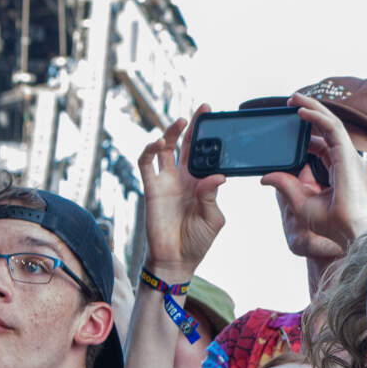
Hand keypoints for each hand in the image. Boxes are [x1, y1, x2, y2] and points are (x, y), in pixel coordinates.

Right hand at [136, 107, 225, 280]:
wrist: (175, 260)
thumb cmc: (197, 241)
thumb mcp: (213, 218)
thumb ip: (212, 196)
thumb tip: (217, 176)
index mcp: (202, 183)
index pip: (206, 154)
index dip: (211, 138)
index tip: (219, 121)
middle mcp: (184, 178)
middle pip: (187, 145)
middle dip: (193, 126)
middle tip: (202, 108)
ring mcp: (167, 181)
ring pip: (165, 149)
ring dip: (170, 133)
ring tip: (179, 122)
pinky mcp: (152, 188)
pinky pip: (146, 165)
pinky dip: (149, 151)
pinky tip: (157, 143)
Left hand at [261, 95, 366, 262]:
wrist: (346, 231)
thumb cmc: (331, 223)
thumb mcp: (299, 200)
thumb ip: (284, 185)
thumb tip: (265, 177)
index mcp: (338, 170)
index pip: (322, 145)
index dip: (307, 134)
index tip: (291, 126)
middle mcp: (346, 160)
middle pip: (328, 128)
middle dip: (311, 112)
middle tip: (292, 102)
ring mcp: (348, 156)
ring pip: (331, 122)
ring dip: (313, 108)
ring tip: (295, 99)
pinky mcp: (347, 154)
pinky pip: (332, 128)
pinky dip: (317, 117)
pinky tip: (302, 111)